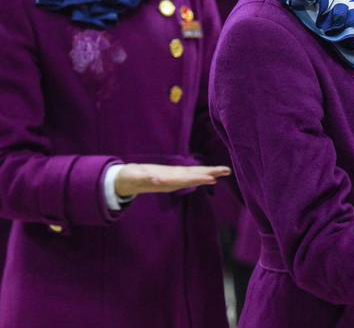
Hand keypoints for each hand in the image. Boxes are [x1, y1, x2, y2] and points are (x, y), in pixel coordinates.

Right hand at [114, 163, 231, 196]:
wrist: (127, 181)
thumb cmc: (131, 178)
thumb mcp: (137, 177)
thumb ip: (147, 179)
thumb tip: (157, 180)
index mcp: (167, 181)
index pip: (187, 180)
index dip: (200, 178)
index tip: (213, 178)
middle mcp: (173, 181)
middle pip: (195, 178)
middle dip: (210, 174)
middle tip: (227, 171)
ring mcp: (173, 179)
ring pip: (194, 176)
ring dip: (209, 174)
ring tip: (223, 171)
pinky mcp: (171, 175)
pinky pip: (189, 174)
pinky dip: (200, 174)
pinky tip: (209, 176)